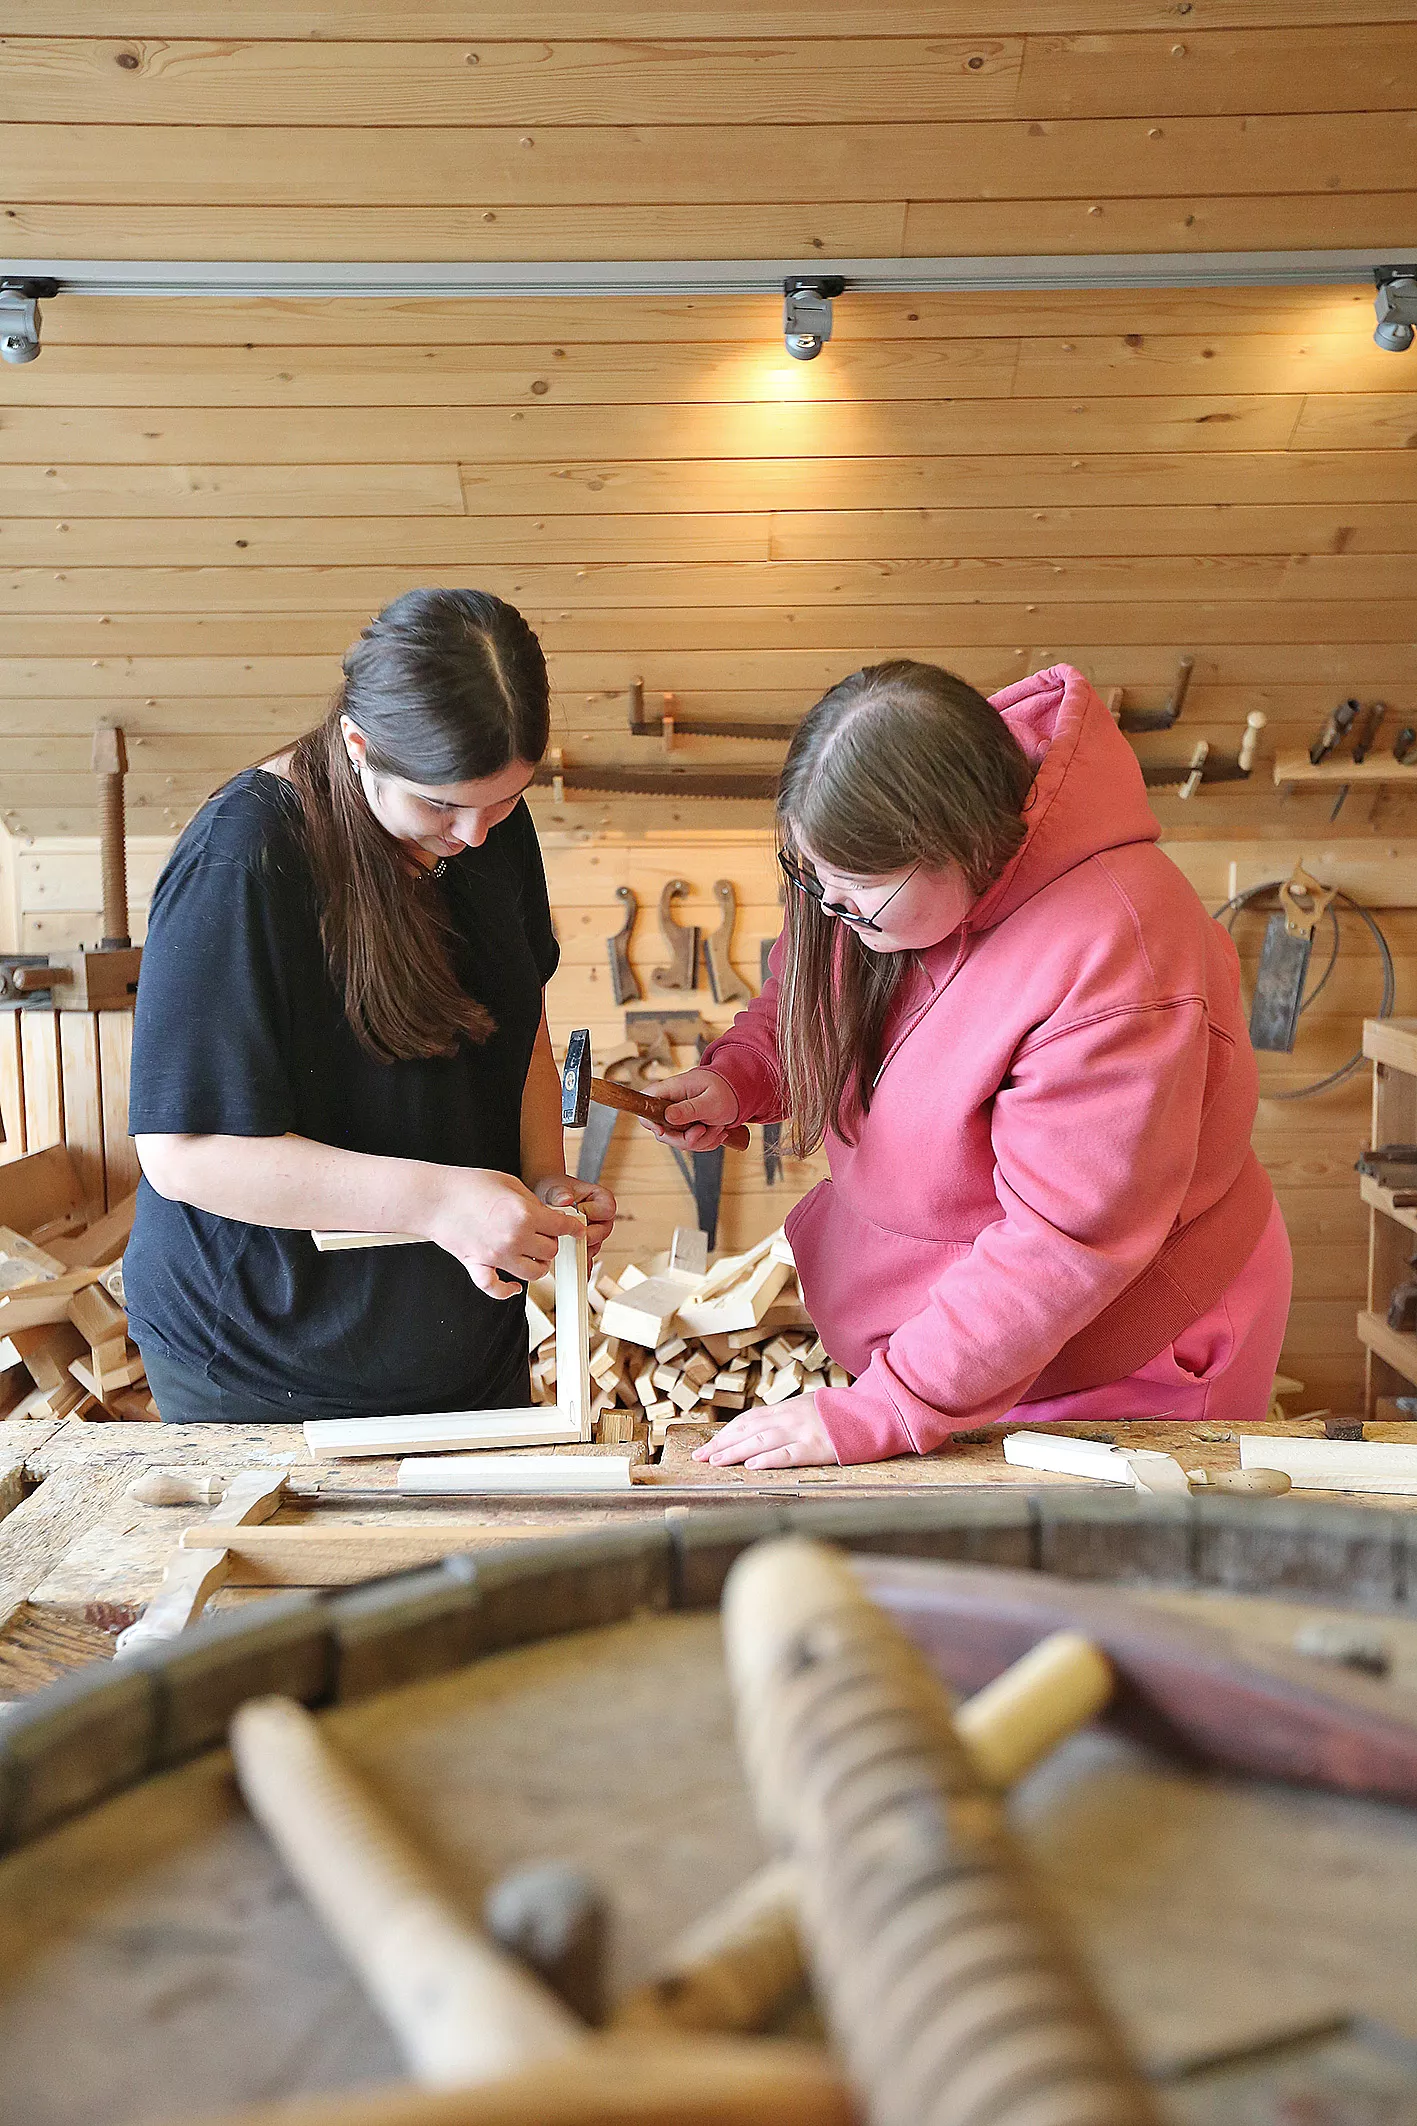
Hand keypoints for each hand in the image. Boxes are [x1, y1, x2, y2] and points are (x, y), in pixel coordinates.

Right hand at [423, 1168, 584, 1299]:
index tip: (578, 1230)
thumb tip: (546, 1215)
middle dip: (553, 1242)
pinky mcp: (478, 1266)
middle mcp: (515, 1239)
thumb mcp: (510, 1183)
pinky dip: (507, 1291)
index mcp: (525, 1215)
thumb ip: (532, 1202)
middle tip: (547, 1234)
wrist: (433, 1197)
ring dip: (539, 1265)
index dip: (574, 1228)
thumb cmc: (467, 1185)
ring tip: (534, 1254)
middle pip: (551, 1251)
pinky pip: (497, 1289)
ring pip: (535, 1273)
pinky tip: (513, 1286)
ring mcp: (497, 1256)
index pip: (562, 1227)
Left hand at [534, 1174, 615, 1258]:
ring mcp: (597, 1235)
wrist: (548, 1200)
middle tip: (564, 1233)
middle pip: (599, 1234)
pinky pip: (587, 1259)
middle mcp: (604, 1220)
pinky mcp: (587, 1247)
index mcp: (604, 1201)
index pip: (605, 1211)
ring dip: (576, 1247)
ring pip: (592, 1248)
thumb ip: (560, 1193)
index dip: (588, 1213)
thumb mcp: (556, 1187)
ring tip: (560, 1242)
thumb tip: (565, 1199)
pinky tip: (570, 1266)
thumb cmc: (557, 1191)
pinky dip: (577, 1262)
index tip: (573, 1213)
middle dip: (580, 1234)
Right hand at [641, 1066, 740, 1149]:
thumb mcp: (711, 1101)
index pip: (646, 1104)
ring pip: (678, 1141)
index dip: (648, 1120)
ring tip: (719, 1127)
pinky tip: (718, 1131)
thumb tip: (668, 1116)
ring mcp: (678, 1117)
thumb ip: (690, 1109)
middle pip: (662, 1131)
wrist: (739, 1094)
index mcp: (672, 1089)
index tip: (662, 1131)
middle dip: (687, 1138)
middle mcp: (671, 1104)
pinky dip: (706, 1142)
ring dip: (702, 1140)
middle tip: (705, 1129)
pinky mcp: (686, 1127)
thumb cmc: (727, 1091)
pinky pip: (690, 1144)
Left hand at [692, 1394, 838, 1469]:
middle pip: (748, 1431)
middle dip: (721, 1444)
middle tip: (700, 1457)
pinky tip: (752, 1465)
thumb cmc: (837, 1412)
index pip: (747, 1421)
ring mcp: (801, 1432)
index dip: (726, 1434)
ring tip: (716, 1461)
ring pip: (761, 1442)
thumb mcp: (806, 1407)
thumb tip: (759, 1430)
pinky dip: (768, 1459)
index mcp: (786, 1409)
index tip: (708, 1446)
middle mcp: (789, 1419)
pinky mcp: (816, 1448)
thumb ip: (784, 1417)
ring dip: (735, 1452)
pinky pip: (788, 1454)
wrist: (869, 1412)